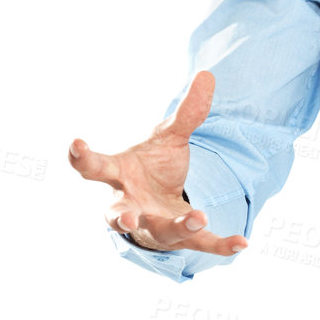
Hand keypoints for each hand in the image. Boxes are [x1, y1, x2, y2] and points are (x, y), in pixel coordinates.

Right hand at [68, 69, 247, 256]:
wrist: (163, 197)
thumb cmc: (154, 166)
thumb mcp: (170, 137)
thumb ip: (187, 113)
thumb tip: (207, 74)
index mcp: (119, 175)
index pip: (94, 167)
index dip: (82, 157)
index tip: (77, 143)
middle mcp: (130, 204)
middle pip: (118, 215)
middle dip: (122, 218)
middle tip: (129, 216)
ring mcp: (153, 224)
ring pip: (161, 232)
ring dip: (178, 226)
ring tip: (199, 217)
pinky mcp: (180, 237)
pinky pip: (200, 244)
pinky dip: (220, 245)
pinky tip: (242, 243)